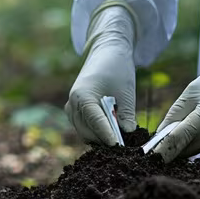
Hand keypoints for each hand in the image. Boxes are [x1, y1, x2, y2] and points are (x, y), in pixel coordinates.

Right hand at [66, 1, 137, 146]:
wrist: (107, 52)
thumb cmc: (117, 68)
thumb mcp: (126, 91)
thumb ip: (126, 114)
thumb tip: (128, 133)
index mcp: (82, 96)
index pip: (95, 122)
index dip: (108, 135)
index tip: (119, 146)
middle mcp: (72, 104)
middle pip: (88, 132)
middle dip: (105, 139)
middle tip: (125, 145)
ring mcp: (71, 109)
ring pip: (86, 133)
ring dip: (101, 137)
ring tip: (121, 139)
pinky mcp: (76, 111)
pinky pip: (85, 128)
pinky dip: (98, 132)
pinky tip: (113, 131)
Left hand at [144, 15, 199, 161]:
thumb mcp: (190, 93)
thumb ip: (173, 116)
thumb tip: (158, 138)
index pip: (175, 142)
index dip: (159, 152)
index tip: (144, 158)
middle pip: (183, 150)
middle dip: (169, 147)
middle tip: (157, 140)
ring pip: (193, 149)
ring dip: (183, 143)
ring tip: (183, 124)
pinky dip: (196, 140)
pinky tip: (199, 125)